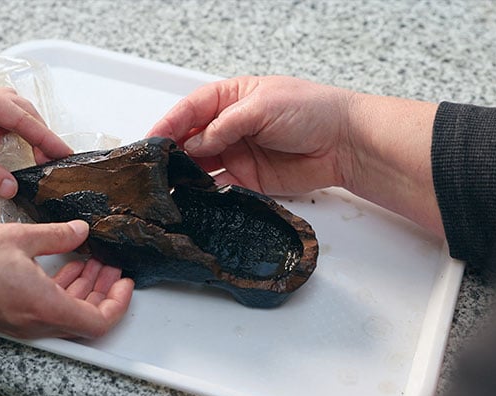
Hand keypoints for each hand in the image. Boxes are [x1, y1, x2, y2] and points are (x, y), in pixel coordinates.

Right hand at [0, 219, 133, 338]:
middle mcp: (35, 321)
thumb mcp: (19, 236)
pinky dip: (61, 289)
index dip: (118, 303)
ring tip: (91, 260)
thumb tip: (81, 232)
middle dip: (103, 290)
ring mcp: (21, 321)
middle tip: (111, 266)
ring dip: (82, 288)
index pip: (98, 321)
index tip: (125, 281)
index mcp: (44, 306)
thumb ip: (57, 235)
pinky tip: (64, 265)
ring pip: (66, 312)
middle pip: (84, 316)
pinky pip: (47, 308)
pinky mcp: (9, 314)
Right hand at [147, 75, 442, 235]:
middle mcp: (230, 126)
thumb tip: (193, 144)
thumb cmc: (310, 110)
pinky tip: (194, 196)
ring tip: (168, 184)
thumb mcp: (261, 107)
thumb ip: (224, 126)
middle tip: (154, 166)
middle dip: (172, 151)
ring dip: (185, 173)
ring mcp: (238, 153)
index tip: (151, 139)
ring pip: (201, 164)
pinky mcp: (248, 180)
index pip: (191, 110)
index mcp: (231, 99)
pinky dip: (206, 192)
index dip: (170, 123)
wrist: (344, 143)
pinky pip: (220, 186)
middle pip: (192, 138)